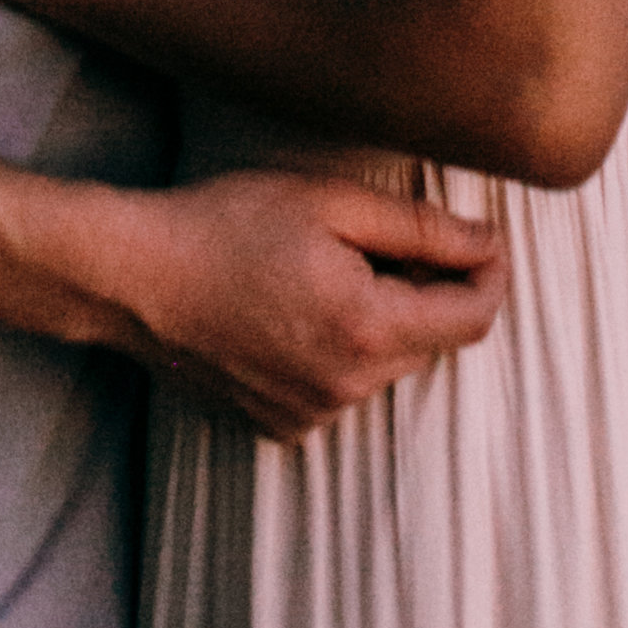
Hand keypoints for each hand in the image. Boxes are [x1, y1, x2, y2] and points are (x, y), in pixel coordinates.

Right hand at [105, 172, 508, 440]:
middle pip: (427, 340)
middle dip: (423, 290)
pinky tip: (291, 308)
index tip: (486, 242)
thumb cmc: (228, 223)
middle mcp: (349, 386)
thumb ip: (420, 227)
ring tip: (319, 267)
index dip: (490, 276)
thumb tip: (488, 243)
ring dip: (377, 319)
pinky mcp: (282, 426)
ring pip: (383, 363)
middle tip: (376, 236)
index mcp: (368, 328)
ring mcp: (313, 414)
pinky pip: (340, 386)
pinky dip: (337, 349)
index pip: (471, 319)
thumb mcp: (330, 201)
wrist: (137, 277)